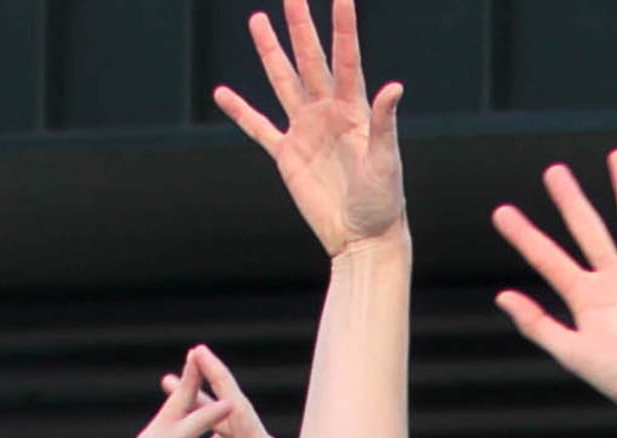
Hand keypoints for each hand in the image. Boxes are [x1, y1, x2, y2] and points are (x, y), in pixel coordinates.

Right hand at [215, 0, 404, 256]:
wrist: (361, 238)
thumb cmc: (382, 202)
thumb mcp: (386, 160)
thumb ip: (385, 123)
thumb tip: (394, 87)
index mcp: (354, 109)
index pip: (347, 59)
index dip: (343, 27)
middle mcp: (328, 112)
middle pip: (310, 61)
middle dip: (300, 27)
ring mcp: (306, 131)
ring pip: (284, 82)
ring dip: (271, 53)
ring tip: (258, 21)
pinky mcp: (288, 156)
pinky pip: (259, 128)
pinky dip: (241, 112)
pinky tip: (222, 94)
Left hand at [493, 151, 616, 422]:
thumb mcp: (571, 352)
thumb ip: (537, 324)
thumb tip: (502, 297)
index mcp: (586, 298)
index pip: (547, 259)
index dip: (524, 236)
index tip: (501, 213)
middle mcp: (614, 280)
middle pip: (588, 229)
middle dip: (571, 200)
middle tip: (554, 172)